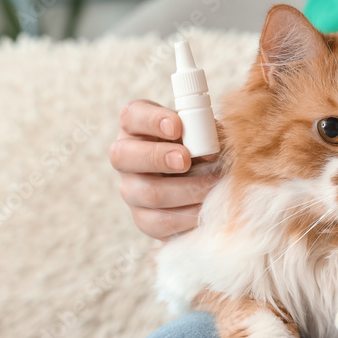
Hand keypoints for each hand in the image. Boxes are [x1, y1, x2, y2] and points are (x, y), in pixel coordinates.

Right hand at [110, 99, 220, 239]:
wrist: (203, 185)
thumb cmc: (202, 148)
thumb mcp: (203, 133)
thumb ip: (206, 133)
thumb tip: (213, 150)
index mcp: (137, 127)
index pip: (132, 116)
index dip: (151, 120)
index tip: (177, 125)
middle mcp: (126, 158)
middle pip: (123, 156)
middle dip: (157, 157)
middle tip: (185, 159)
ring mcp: (131, 190)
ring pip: (148, 193)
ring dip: (186, 189)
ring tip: (213, 184)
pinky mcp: (144, 219)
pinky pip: (161, 222)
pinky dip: (189, 215)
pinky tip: (208, 207)